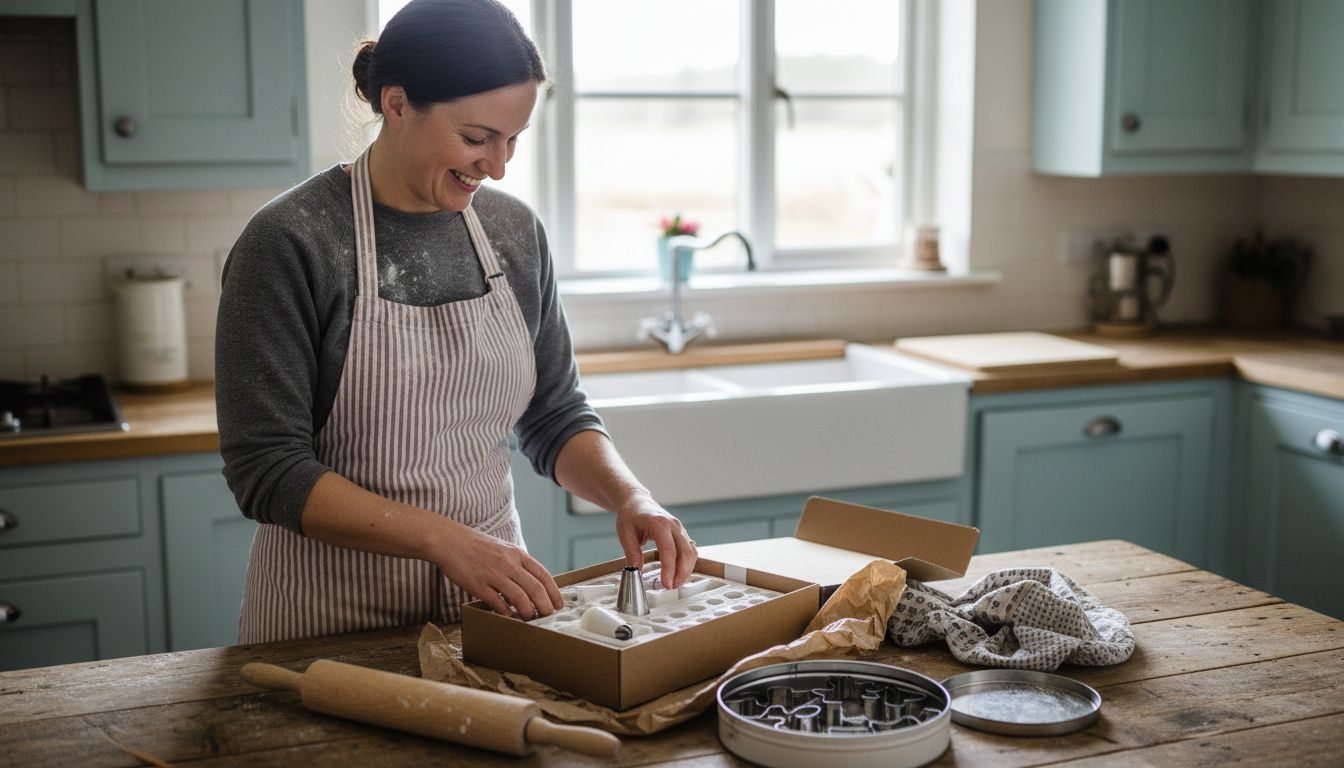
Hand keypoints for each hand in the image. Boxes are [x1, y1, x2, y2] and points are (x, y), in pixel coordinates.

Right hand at [432, 521, 563, 618]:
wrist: (450, 541)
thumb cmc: (477, 547)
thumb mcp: (503, 549)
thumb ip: (517, 564)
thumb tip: (531, 584)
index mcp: (516, 553)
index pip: (542, 574)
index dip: (553, 591)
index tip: (558, 604)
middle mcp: (508, 563)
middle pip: (535, 588)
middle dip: (545, 605)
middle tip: (547, 616)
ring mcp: (493, 574)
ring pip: (519, 598)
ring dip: (528, 612)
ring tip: (530, 619)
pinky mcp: (478, 585)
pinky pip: (497, 603)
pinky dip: (507, 613)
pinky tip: (510, 617)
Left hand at [614, 495, 696, 588]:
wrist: (637, 502)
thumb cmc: (631, 516)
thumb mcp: (625, 533)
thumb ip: (632, 553)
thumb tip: (637, 571)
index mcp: (659, 523)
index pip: (669, 550)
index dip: (669, 569)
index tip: (666, 583)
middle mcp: (674, 525)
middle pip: (686, 552)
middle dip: (681, 573)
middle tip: (670, 587)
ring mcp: (680, 529)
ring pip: (692, 552)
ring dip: (686, 570)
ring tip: (675, 583)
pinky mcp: (682, 534)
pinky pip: (690, 550)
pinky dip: (687, 564)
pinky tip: (679, 574)